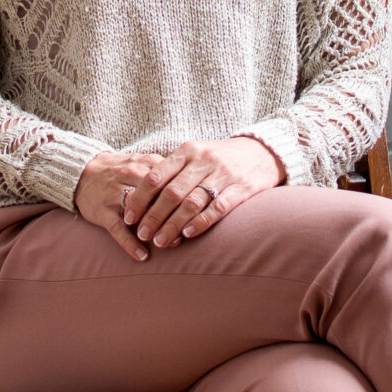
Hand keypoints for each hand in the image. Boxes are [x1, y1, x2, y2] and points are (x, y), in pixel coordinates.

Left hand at [73, 137, 284, 259]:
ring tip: (161, 241)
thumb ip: (173, 170)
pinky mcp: (241, 189)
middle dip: (153, 216)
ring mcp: (223, 175)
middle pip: (171, 193)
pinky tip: (188, 234)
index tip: (129, 217)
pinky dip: (201, 222)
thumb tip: (142, 196)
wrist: (262, 151)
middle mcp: (203, 161)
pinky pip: (218, 207)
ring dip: (173, 224)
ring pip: (191, 203)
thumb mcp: (196, 154)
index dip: (139, 199)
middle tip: (142, 234)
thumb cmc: (221, 157)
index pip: (156, 176)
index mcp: (188, 151)